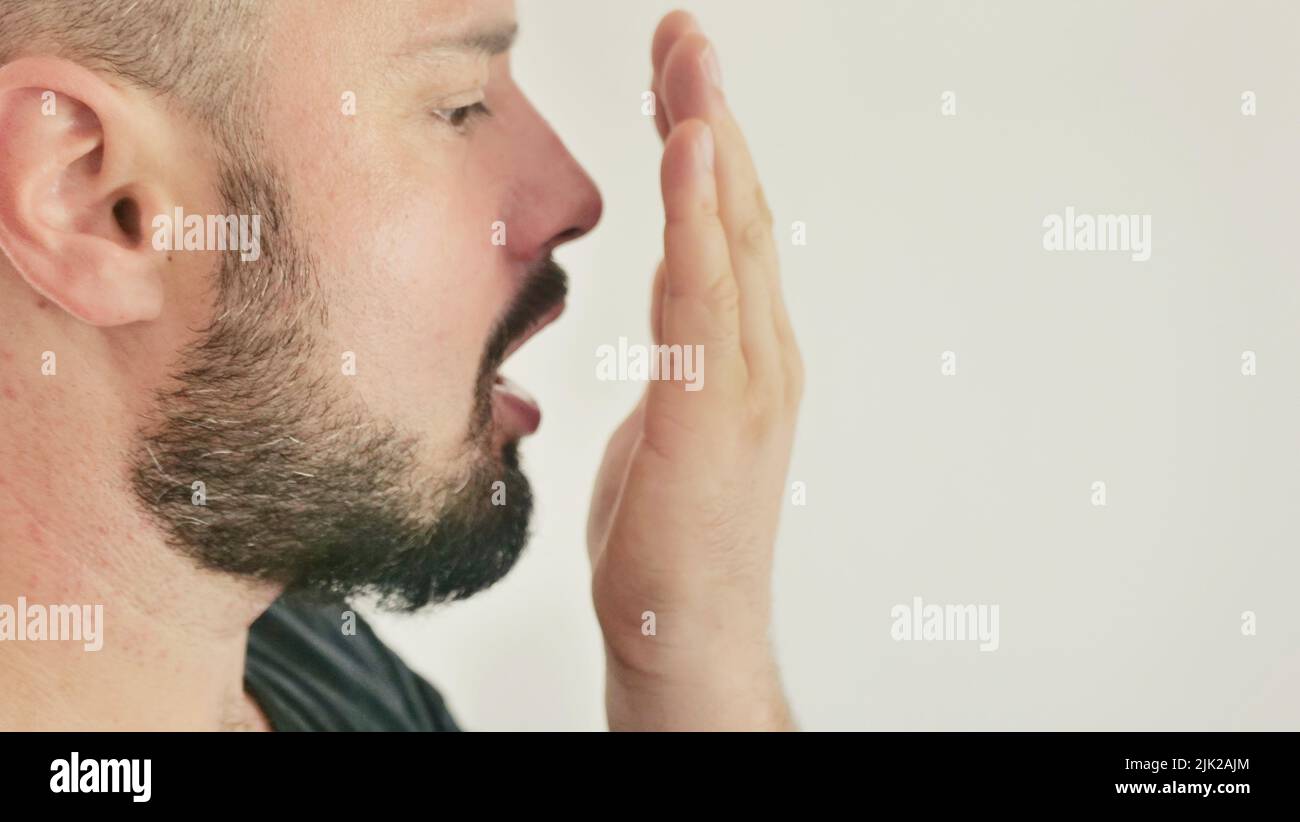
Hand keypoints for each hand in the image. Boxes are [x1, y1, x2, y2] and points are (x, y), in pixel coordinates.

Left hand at [587, 11, 802, 729]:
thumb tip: (672, 324)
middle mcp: (759, 352)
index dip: (705, 145)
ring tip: (689, 61)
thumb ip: (682, 361)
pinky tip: (689, 152)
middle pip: (736, 210)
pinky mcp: (712, 412)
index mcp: (744, 352)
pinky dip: (698, 215)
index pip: (725, 227)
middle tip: (686, 33)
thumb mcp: (669, 424)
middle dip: (710, 113)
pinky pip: (703, 294)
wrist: (690, 637)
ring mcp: (746, 380)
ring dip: (708, 139)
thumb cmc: (673, 537)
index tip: (678, 75)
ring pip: (728, 235)